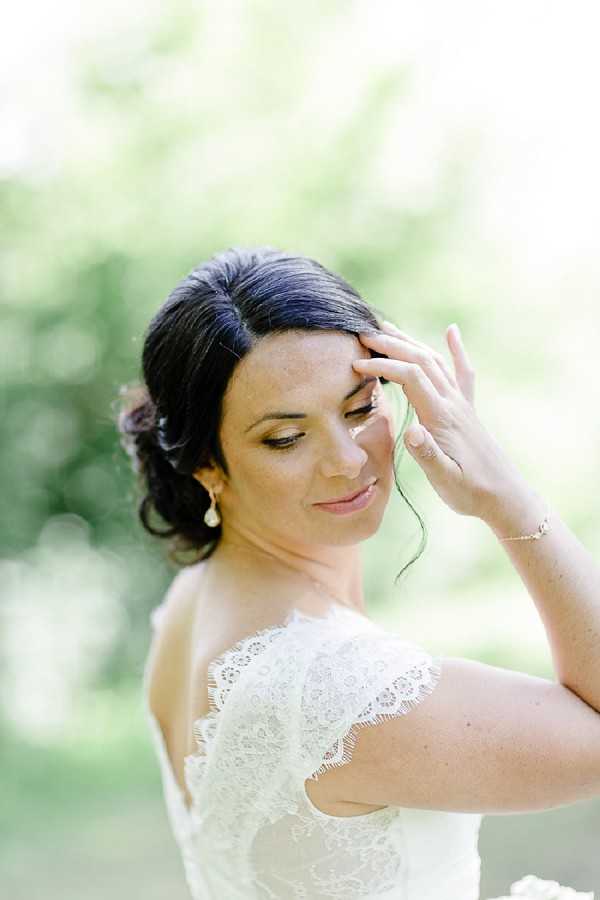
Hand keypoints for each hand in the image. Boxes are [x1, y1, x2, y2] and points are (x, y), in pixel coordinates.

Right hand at [353, 320, 521, 518]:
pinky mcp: (467, 410)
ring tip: (387, 330)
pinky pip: (462, 372)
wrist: (505, 497)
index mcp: (442, 417)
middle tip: (362, 335)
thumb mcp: (445, 479)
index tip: (356, 365)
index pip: (411, 377)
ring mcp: (461, 404)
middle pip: (422, 360)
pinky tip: (452, 331)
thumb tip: (410, 430)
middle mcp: (453, 403)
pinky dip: (456, 349)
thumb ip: (427, 454)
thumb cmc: (471, 491)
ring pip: (436, 361)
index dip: (383, 367)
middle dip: (391, 345)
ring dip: (411, 342)